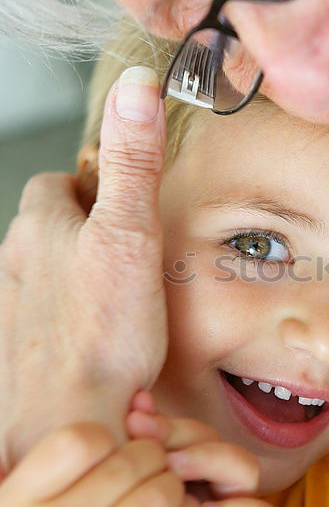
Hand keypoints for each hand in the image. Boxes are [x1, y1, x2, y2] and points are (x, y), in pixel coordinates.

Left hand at [0, 68, 166, 466]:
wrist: (67, 421)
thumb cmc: (106, 337)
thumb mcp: (132, 236)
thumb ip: (134, 162)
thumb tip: (136, 85)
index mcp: (41, 228)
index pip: (53, 184)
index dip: (86, 188)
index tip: (115, 205)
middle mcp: (11, 264)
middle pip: (41, 231)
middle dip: (74, 234)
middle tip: (121, 258)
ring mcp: (6, 310)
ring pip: (33, 277)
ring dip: (62, 280)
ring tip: (106, 304)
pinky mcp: (8, 352)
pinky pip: (30, 322)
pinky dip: (53, 324)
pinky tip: (83, 344)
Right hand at [0, 421, 193, 506]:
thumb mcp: (10, 506)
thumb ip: (49, 462)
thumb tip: (135, 403)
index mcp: (16, 502)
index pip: (78, 441)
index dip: (105, 436)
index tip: (107, 449)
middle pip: (128, 466)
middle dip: (150, 456)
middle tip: (152, 462)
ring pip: (157, 499)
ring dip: (172, 485)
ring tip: (166, 488)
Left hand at [126, 393, 278, 506]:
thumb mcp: (131, 498)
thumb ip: (135, 454)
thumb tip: (137, 400)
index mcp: (184, 467)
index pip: (188, 429)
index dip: (165, 420)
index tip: (134, 417)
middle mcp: (215, 483)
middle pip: (215, 440)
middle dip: (183, 435)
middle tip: (149, 440)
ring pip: (244, 467)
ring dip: (210, 462)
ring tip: (174, 471)